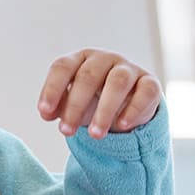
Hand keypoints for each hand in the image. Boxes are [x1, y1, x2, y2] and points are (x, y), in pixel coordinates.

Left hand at [38, 48, 161, 138]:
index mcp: (80, 59)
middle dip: (75, 105)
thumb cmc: (93, 100)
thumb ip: (58, 106)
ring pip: (117, 82)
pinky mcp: (150, 83)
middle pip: (88, 76)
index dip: (52, 88)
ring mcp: (129, 69)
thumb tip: (46, 113)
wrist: (128, 104)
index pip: (63, 67)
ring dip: (104, 110)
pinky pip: (145, 92)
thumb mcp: (73, 103)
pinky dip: (134, 109)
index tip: (44, 112)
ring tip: (94, 135)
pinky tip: (122, 126)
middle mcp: (104, 59)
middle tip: (66, 131)